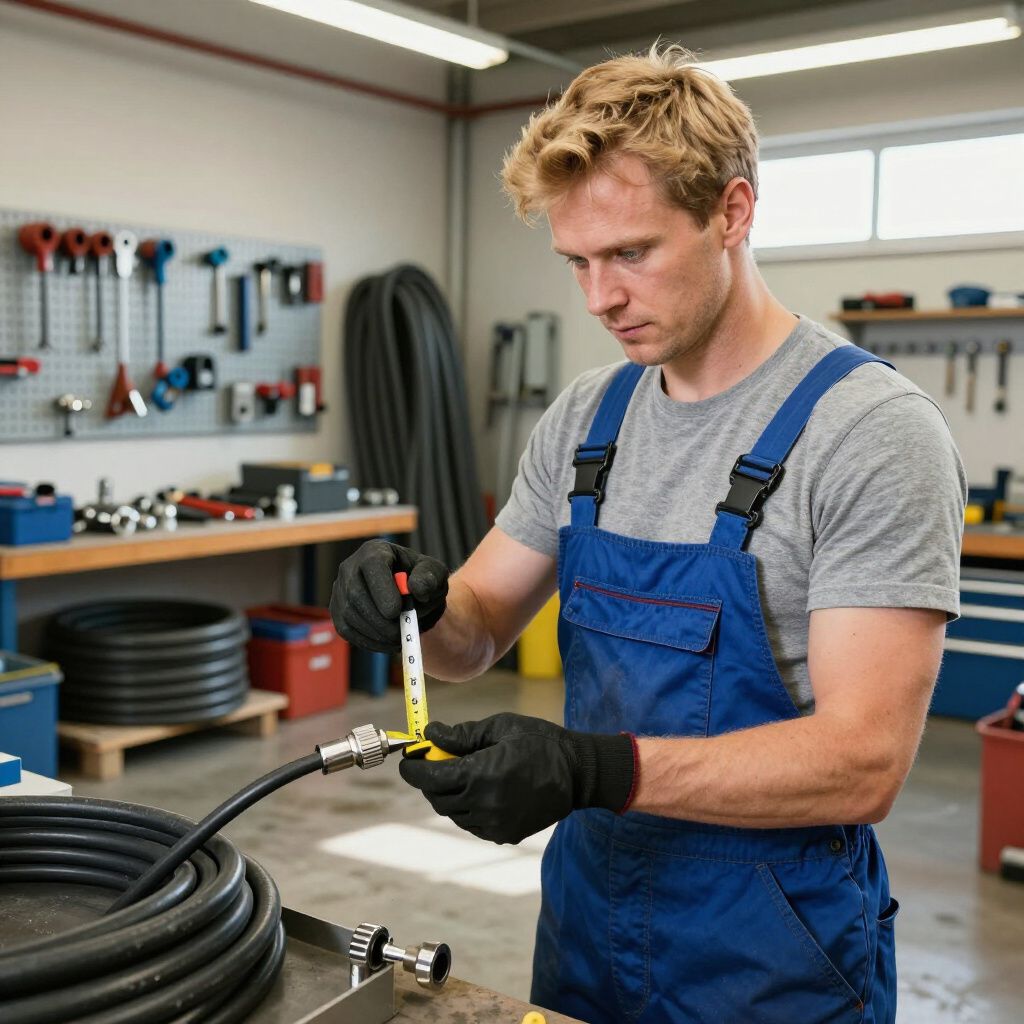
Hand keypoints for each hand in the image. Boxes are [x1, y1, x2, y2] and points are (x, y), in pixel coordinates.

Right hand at [329, 540, 448, 653]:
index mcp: (375, 551)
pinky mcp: (338, 612)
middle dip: (379, 619)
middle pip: (356, 594)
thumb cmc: (422, 580)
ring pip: (350, 615)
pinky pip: (347, 630)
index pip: (372, 565)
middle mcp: (351, 567)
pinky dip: (368, 642)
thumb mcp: (434, 574)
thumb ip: (429, 578)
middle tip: (400, 633)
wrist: (410, 595)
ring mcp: (340, 590)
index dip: (382, 589)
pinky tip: (387, 643)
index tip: (396, 612)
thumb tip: (416, 589)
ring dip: (375, 633)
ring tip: (399, 639)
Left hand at [399, 713, 635, 844]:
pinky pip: (473, 824)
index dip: (413, 769)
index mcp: (480, 775)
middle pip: (438, 798)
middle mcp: (483, 804)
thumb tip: (430, 734)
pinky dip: (468, 808)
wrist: (577, 773)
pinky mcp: (505, 834)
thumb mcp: (500, 728)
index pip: (430, 778)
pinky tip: (481, 790)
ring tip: (463, 774)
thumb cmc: (539, 742)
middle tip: (434, 762)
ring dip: (449, 794)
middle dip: (430, 780)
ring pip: (454, 813)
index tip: (408, 760)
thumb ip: (462, 735)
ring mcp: (494, 824)